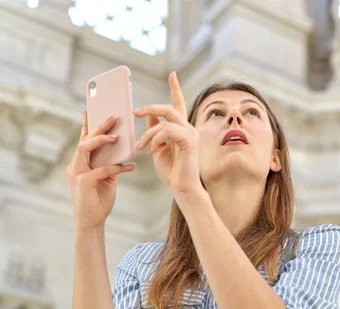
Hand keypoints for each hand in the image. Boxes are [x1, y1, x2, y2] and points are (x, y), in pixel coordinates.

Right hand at [66, 112, 135, 231]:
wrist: (92, 224)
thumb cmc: (98, 201)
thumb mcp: (106, 179)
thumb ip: (109, 165)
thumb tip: (121, 152)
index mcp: (79, 164)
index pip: (83, 140)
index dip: (87, 124)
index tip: (93, 109)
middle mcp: (75, 166)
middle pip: (84, 140)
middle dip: (98, 126)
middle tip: (113, 117)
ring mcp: (76, 174)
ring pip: (85, 148)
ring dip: (100, 140)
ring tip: (115, 136)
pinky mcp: (83, 183)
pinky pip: (101, 169)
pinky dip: (116, 167)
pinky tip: (129, 166)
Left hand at [133, 72, 204, 203]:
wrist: (181, 189)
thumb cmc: (171, 171)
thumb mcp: (157, 147)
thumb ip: (154, 130)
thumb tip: (149, 114)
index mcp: (182, 128)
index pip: (178, 104)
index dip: (175, 88)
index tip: (172, 74)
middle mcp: (189, 128)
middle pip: (169, 108)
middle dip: (150, 108)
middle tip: (135, 113)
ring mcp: (191, 134)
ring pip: (166, 120)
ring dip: (149, 132)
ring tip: (141, 146)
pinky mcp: (190, 142)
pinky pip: (168, 131)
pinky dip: (156, 139)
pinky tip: (152, 151)